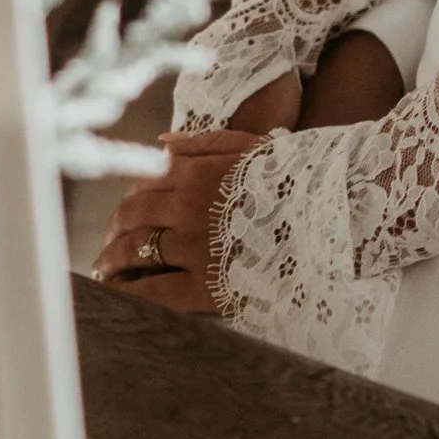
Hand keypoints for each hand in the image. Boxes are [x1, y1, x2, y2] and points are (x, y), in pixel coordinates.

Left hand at [93, 120, 279, 308]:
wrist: (334, 218)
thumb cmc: (297, 180)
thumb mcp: (252, 146)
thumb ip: (202, 143)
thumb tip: (160, 143)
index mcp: (197, 171)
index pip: (145, 182)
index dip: (130, 198)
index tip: (126, 212)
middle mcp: (187, 205)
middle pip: (131, 215)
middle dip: (113, 230)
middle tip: (107, 243)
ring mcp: (193, 246)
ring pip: (133, 250)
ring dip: (110, 260)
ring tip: (103, 270)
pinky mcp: (203, 285)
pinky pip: (152, 291)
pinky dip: (127, 293)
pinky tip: (115, 296)